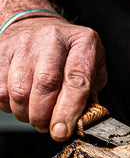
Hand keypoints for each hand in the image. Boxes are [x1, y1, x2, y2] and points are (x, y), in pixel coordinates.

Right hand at [0, 15, 106, 140]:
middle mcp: (53, 38)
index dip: (69, 110)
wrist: (37, 26)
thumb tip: (82, 120)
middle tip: (47, 127)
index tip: (62, 131)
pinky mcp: (1, 52)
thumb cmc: (68, 53)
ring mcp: (24, 43)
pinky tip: (20, 101)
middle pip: (45, 84)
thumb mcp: (92, 66)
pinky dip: (9, 105)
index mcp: (82, 41)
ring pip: (19, 90)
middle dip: (44, 115)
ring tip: (35, 113)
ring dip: (26, 113)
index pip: (77, 79)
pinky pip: (0, 90)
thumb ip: (91, 93)